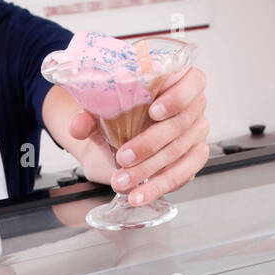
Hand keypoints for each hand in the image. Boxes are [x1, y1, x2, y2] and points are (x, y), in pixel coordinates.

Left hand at [69, 65, 208, 205]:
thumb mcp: (103, 109)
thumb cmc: (120, 114)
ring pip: (178, 152)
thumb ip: (90, 115)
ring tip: (122, 181)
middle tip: (123, 157)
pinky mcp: (194, 158)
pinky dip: (158, 187)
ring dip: (148, 170)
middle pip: (181, 123)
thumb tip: (78, 125)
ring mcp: (196, 133)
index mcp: (179, 79)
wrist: (121, 139)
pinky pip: (182, 174)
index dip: (176, 98)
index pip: (193, 82)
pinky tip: (139, 195)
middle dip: (149, 144)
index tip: (153, 111)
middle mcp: (194, 105)